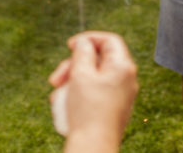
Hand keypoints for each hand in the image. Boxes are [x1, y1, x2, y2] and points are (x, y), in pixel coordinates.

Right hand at [49, 31, 137, 148]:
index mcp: (123, 67)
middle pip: (98, 60)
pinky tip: (65, 103)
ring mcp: (121, 94)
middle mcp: (127, 79)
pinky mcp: (114, 108)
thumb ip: (82, 52)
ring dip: (73, 81)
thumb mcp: (81, 74)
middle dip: (74, 65)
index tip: (69, 46)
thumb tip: (84, 43)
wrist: (94, 145)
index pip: (109, 40)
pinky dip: (80, 93)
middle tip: (55, 78)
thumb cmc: (88, 110)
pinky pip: (96, 92)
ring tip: (56, 95)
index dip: (88, 39)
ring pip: (94, 77)